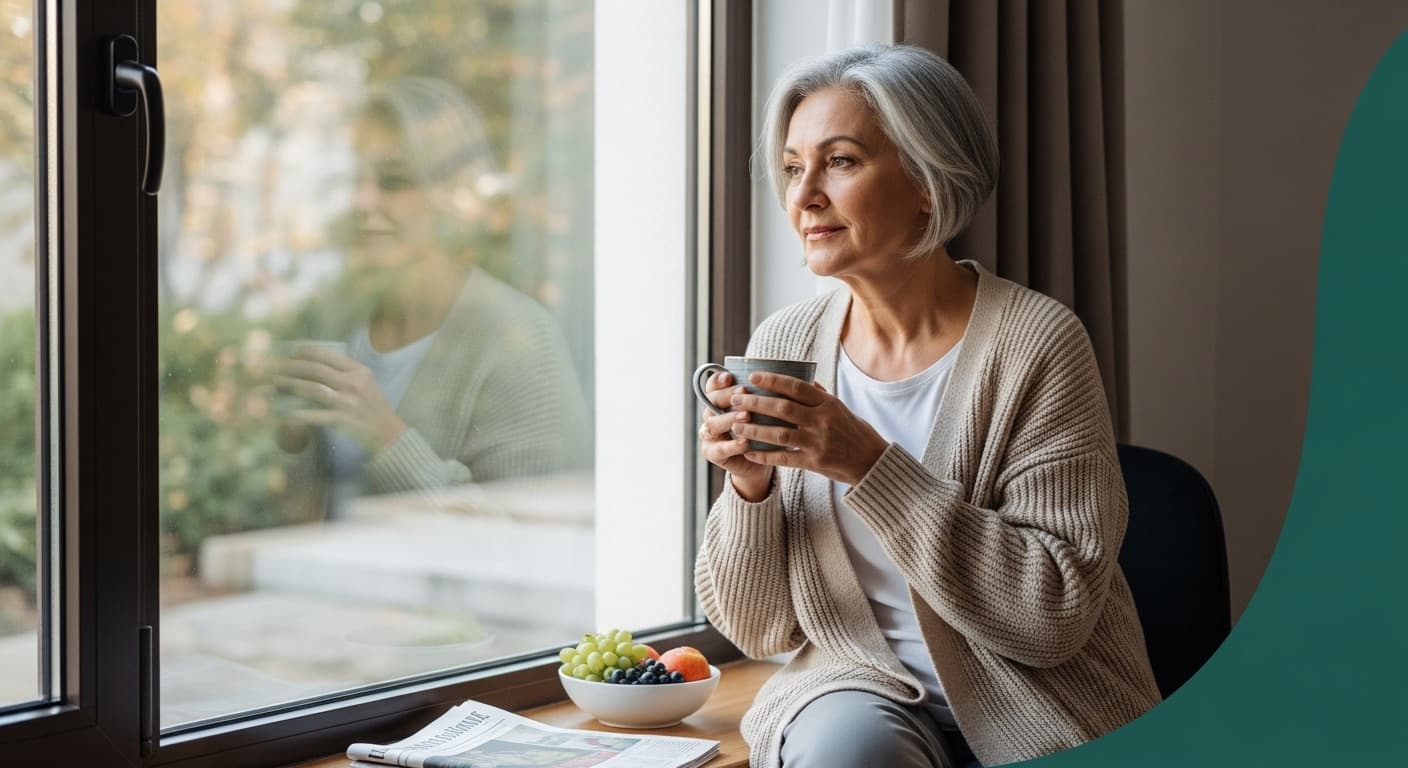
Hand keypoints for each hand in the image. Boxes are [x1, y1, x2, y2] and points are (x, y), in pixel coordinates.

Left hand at [271, 347, 407, 451]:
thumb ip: (346, 372)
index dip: (305, 352)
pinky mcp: (342, 420)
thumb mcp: (366, 382)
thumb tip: (316, 362)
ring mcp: (347, 402)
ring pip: (312, 388)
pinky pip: (314, 415)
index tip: (291, 352)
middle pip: (316, 370)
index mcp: (359, 371)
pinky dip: (297, 413)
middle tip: (275, 367)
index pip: (327, 356)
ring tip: (275, 383)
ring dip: (290, 385)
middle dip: (292, 367)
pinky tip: (283, 412)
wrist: (387, 433)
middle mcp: (353, 384)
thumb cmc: (374, 406)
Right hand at [697, 370, 774, 501]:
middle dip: (727, 395)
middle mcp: (711, 414)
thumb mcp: (767, 409)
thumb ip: (768, 394)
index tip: (730, 376)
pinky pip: (720, 449)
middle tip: (744, 392)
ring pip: (713, 424)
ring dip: (729, 418)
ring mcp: (710, 434)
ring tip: (747, 416)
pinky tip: (745, 442)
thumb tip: (793, 374)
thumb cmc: (764, 429)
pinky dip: (733, 445)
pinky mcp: (713, 453)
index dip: (718, 380)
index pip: (713, 385)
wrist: (759, 461)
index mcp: (721, 400)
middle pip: (711, 401)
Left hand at [728, 371, 888, 485]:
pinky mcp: (815, 462)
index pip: (797, 387)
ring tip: (736, 426)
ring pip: (780, 434)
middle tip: (735, 399)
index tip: (753, 377)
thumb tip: (803, 378)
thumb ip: (820, 395)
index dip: (773, 381)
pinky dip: (765, 455)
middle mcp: (823, 421)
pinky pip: (785, 458)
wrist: (872, 462)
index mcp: (828, 403)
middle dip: (756, 403)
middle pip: (783, 409)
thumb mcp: (841, 408)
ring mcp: (818, 442)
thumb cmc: (854, 432)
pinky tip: (749, 452)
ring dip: (755, 429)